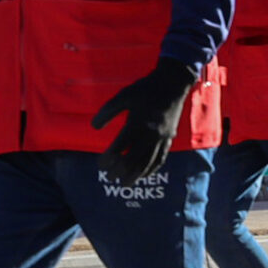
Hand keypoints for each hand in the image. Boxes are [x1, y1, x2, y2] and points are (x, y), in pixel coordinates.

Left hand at [89, 60, 196, 182]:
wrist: (172, 84)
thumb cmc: (145, 89)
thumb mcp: (123, 96)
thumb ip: (107, 112)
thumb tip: (94, 127)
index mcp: (137, 123)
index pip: (120, 147)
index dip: (109, 158)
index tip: (100, 165)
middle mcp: (150, 134)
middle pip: (134, 159)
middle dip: (121, 171)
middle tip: (109, 178)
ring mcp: (162, 138)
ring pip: (148, 162)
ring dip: (136, 175)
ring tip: (125, 184)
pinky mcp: (170, 138)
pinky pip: (161, 158)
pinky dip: (151, 168)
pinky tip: (144, 174)